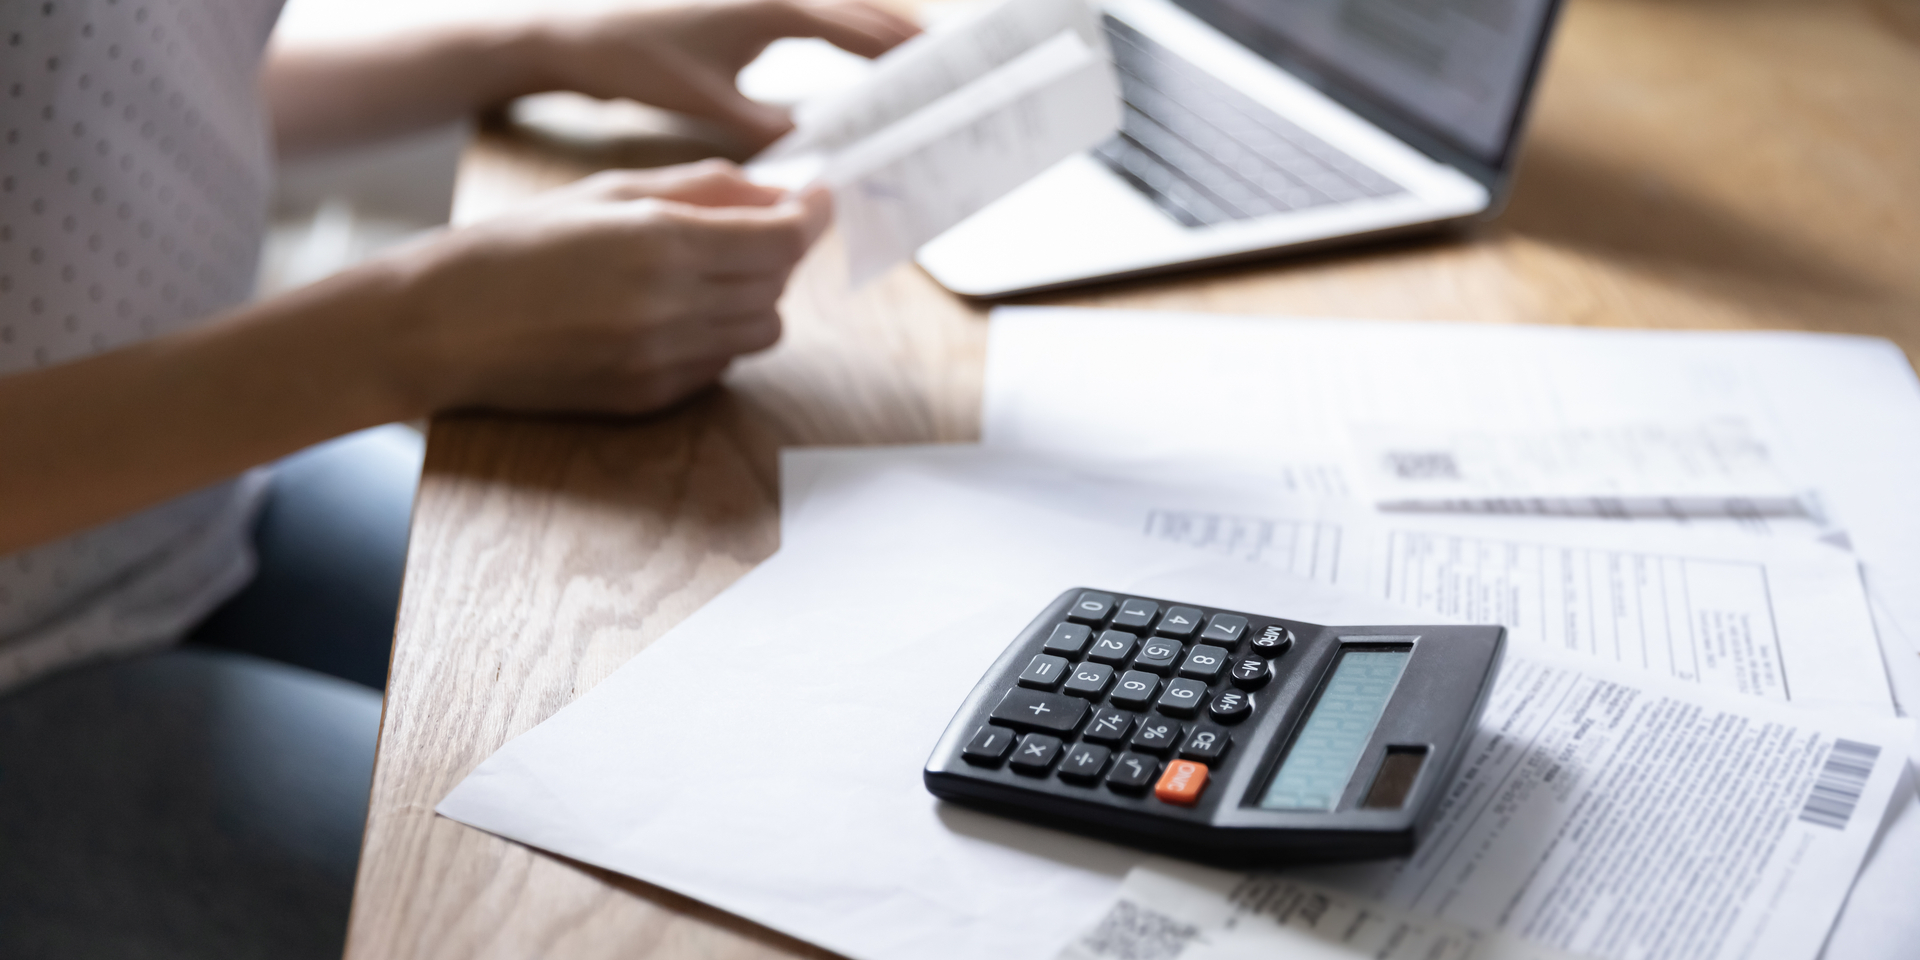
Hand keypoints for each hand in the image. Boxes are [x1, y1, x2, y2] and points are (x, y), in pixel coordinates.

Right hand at [381, 160, 830, 414]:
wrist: (445, 326)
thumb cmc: (521, 246)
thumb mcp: (611, 193)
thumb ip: (703, 189)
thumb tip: (777, 192)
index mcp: (662, 243)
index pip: (782, 240)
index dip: (811, 218)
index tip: (819, 201)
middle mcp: (672, 308)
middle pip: (779, 286)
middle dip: (776, 255)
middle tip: (748, 231)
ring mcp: (663, 361)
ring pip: (762, 332)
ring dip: (752, 300)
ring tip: (703, 277)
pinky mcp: (651, 399)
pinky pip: (722, 366)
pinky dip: (715, 338)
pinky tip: (668, 317)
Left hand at [532, 0, 920, 147]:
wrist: (581, 33)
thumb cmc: (639, 64)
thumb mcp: (711, 107)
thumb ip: (772, 129)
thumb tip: (826, 154)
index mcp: (774, 10)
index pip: (857, 31)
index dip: (902, 57)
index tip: (940, 80)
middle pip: (863, 10)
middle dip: (908, 39)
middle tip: (952, 69)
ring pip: (844, 7)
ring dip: (883, 31)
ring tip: (924, 61)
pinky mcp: (751, 3)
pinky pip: (819, 14)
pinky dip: (850, 32)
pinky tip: (863, 56)